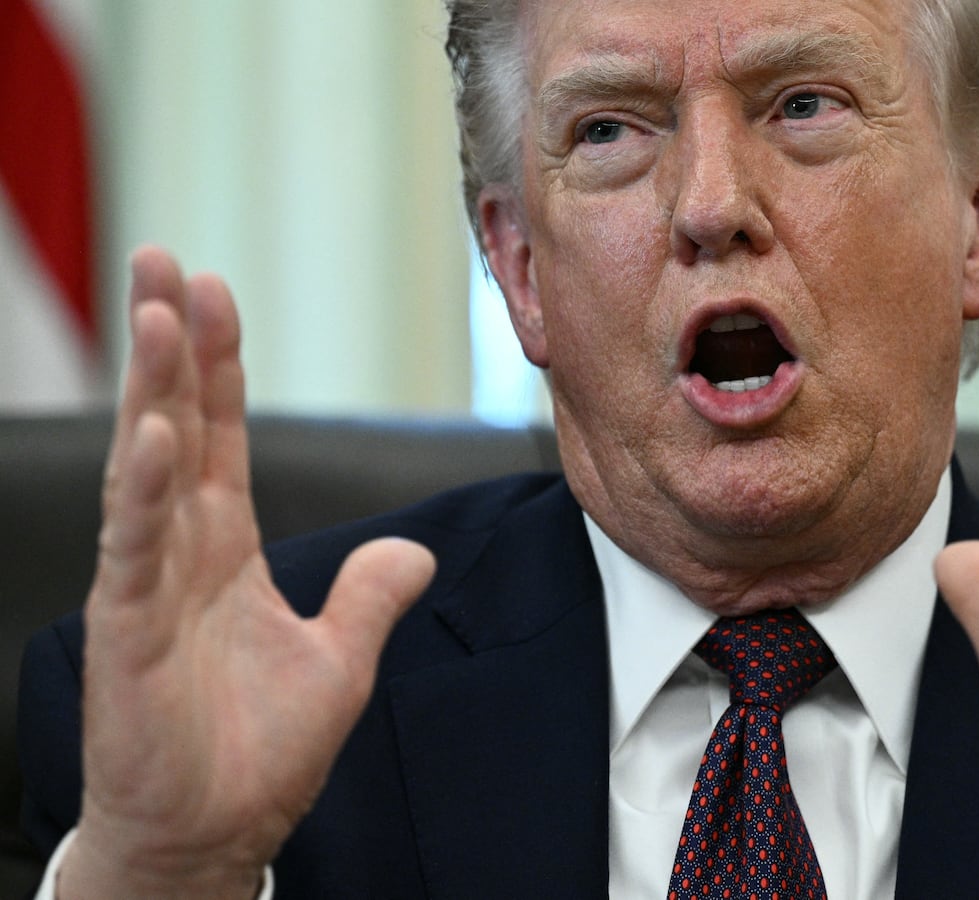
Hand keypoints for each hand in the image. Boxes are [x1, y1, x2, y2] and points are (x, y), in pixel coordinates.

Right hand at [59, 248, 436, 898]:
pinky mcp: (129, 633)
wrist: (214, 834)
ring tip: (156, 310)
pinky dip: (145, 491)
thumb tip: (413, 553)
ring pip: (148, 467)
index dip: (222, 365)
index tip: (216, 289)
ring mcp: (148, 586)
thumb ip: (371, 598)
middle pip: (176, 425)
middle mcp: (179, 551)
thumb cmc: (257, 751)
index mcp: (225, 549)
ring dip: (154, 388)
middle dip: (171, 344)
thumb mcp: (340, 663)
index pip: (223, 435)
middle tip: (163, 260)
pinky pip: (136, 549)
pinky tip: (154, 434)